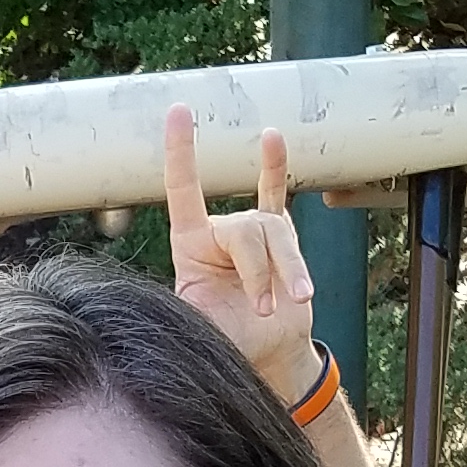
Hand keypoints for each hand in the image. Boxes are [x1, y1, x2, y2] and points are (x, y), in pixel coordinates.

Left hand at [163, 109, 321, 403]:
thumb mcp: (202, 329)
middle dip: (259, 272)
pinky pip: (278, 196)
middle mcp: (220, 232)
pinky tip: (274, 139)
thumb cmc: (228, 342)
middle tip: (264, 309)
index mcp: (191, 247)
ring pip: (275, 233)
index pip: (184, 191)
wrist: (267, 355)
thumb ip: (195, 309)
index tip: (180, 111)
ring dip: (286, 272)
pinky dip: (276, 168)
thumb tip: (181, 312)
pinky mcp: (282, 237)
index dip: (183, 152)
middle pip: (245, 229)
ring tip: (286, 305)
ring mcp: (253, 231)